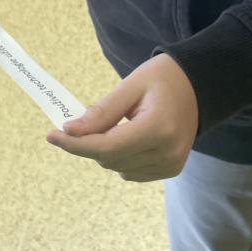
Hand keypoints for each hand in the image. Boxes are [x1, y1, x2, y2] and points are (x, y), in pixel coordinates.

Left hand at [47, 53, 198, 180]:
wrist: (200, 87)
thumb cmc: (163, 79)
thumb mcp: (131, 86)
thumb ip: (101, 111)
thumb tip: (70, 131)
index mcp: (159, 128)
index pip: (106, 146)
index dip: (75, 144)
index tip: (51, 135)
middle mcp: (167, 152)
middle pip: (109, 159)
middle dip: (89, 142)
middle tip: (83, 122)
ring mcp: (171, 165)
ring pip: (117, 167)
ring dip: (105, 150)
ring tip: (118, 124)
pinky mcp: (171, 170)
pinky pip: (130, 171)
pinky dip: (121, 157)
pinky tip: (130, 137)